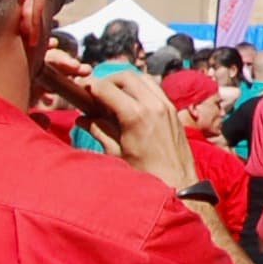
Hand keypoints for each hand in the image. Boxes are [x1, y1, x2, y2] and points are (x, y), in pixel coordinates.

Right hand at [40, 53, 197, 192]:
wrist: (180, 186)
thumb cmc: (146, 176)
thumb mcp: (117, 155)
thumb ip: (100, 132)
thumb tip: (83, 119)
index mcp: (135, 116)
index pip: (107, 88)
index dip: (91, 87)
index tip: (82, 90)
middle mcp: (153, 105)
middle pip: (125, 76)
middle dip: (107, 80)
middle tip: (96, 92)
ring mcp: (167, 106)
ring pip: (143, 78)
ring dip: (126, 82)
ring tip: (113, 95)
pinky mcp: (174, 111)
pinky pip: (156, 89)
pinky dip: (141, 88)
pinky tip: (132, 102)